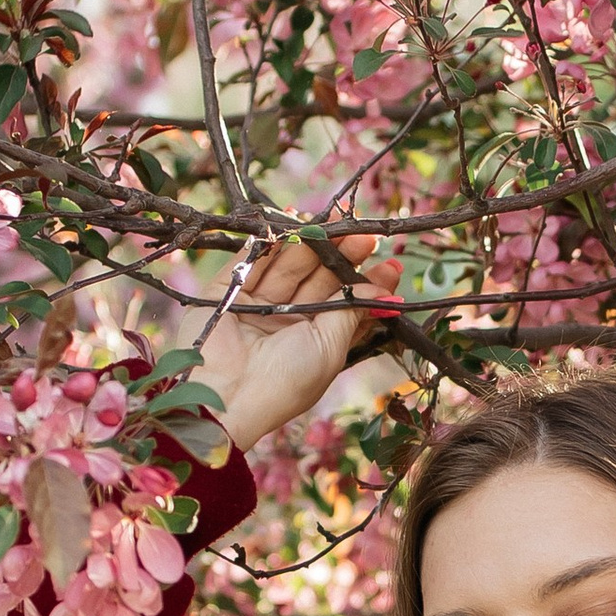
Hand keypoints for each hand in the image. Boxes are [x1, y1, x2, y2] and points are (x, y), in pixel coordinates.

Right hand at [198, 235, 378, 453]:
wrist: (227, 393)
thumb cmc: (286, 380)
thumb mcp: (330, 347)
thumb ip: (352, 312)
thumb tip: (383, 291)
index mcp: (315, 342)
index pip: (346, 305)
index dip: (367, 285)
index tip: (390, 266)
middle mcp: (287, 323)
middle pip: (318, 279)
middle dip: (341, 256)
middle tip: (363, 235)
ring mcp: (256, 307)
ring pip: (287, 267)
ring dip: (309, 244)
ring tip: (332, 224)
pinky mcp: (225, 293)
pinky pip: (250, 261)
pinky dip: (267, 241)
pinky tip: (291, 221)